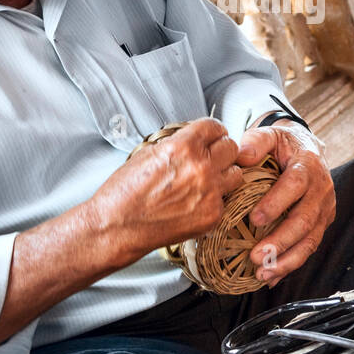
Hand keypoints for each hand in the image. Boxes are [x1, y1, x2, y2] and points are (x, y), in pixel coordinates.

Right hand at [93, 118, 242, 265]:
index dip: (212, 131)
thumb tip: (194, 139)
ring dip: (224, 173)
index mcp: (183, 147)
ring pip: (236, 174)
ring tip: (207, 180)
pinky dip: (214, 199)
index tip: (212, 136)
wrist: (117, 226)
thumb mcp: (148, 153)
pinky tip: (196, 201)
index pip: (214, 126)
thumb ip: (177, 143)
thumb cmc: (125, 191)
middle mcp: (201, 168)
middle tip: (211, 157)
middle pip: (231, 147)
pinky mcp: (212, 215)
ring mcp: (210, 193)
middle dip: (221, 150)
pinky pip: (225, 199)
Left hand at [236, 121, 334, 287]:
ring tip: (263, 274)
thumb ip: (256, 141)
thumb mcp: (271, 135)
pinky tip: (271, 278)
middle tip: (257, 257)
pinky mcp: (322, 224)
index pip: (296, 185)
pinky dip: (290, 265)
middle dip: (281, 241)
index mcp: (308, 165)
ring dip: (287, 260)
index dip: (277, 203)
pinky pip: (308, 248)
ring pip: (311, 240)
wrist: (306, 150)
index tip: (255, 218)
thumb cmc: (283, 146)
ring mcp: (325, 210)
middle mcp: (321, 190)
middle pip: (305, 220)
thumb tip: (241, 155)